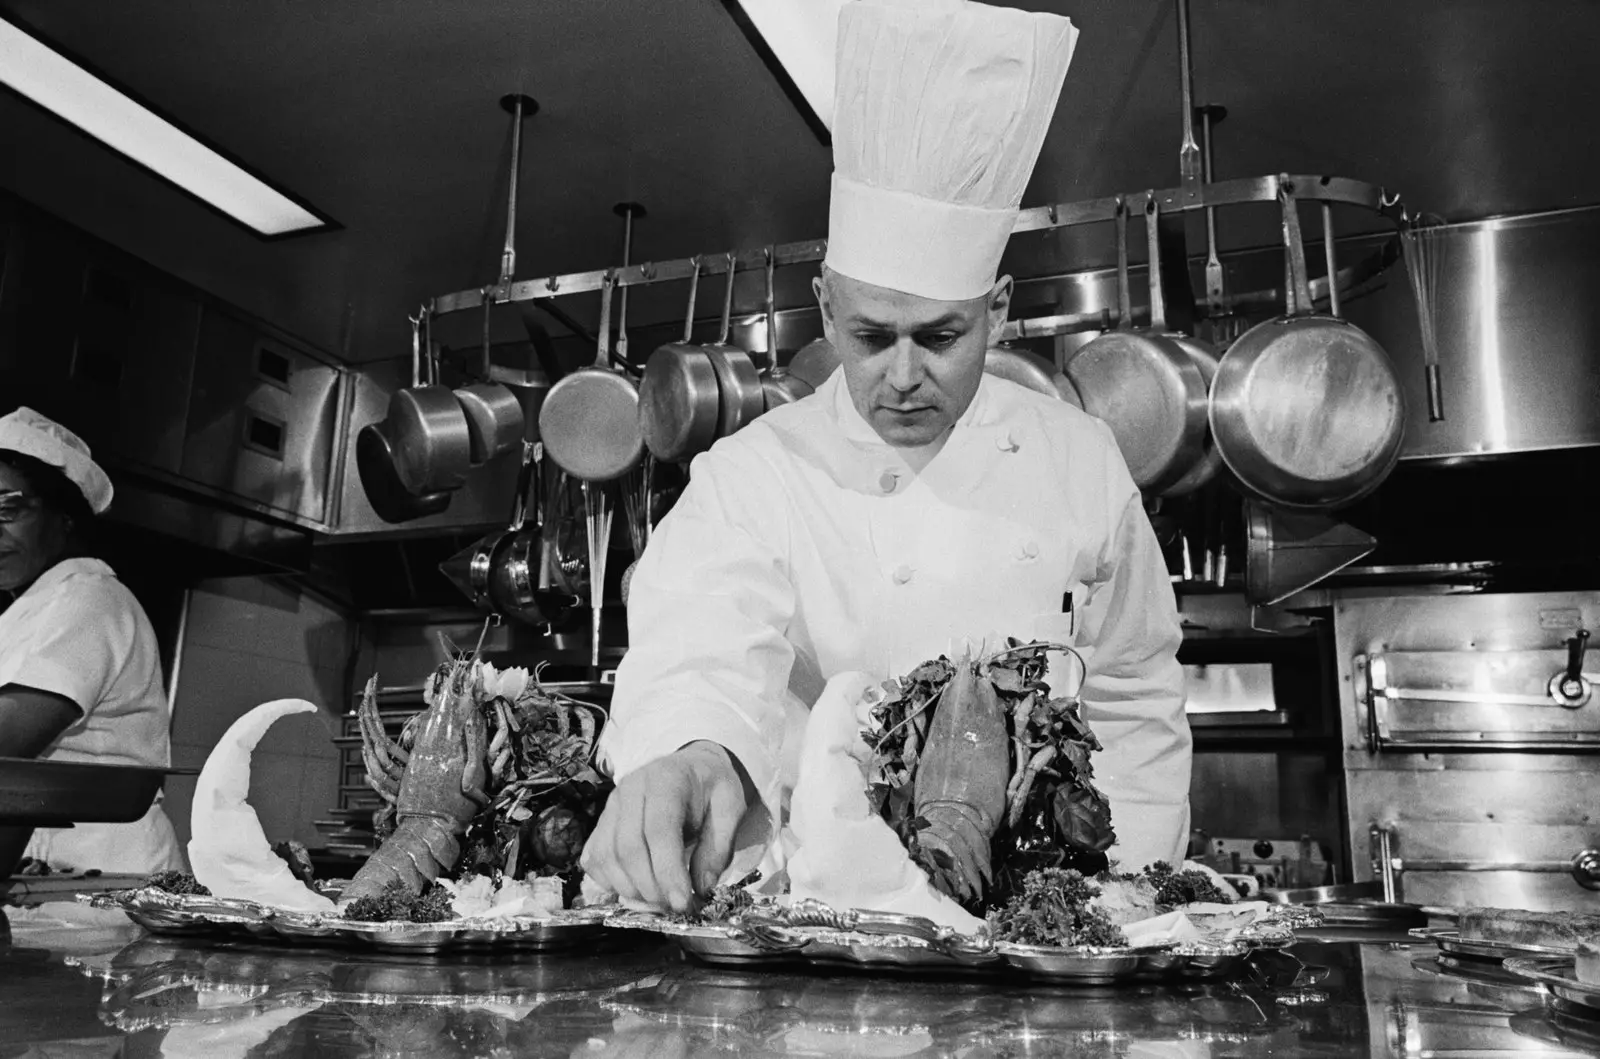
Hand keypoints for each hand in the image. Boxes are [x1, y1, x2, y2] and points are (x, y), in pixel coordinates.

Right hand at [581, 741, 750, 913]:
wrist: (692, 768)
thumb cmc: (711, 788)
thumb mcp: (730, 809)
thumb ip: (718, 848)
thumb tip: (701, 889)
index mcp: (666, 779)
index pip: (658, 830)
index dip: (668, 872)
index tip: (682, 903)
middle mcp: (630, 789)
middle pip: (628, 848)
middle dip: (651, 887)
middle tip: (674, 907)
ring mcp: (610, 806)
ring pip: (607, 857)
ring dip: (631, 890)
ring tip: (660, 900)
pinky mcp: (601, 823)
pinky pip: (594, 860)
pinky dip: (610, 883)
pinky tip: (636, 889)